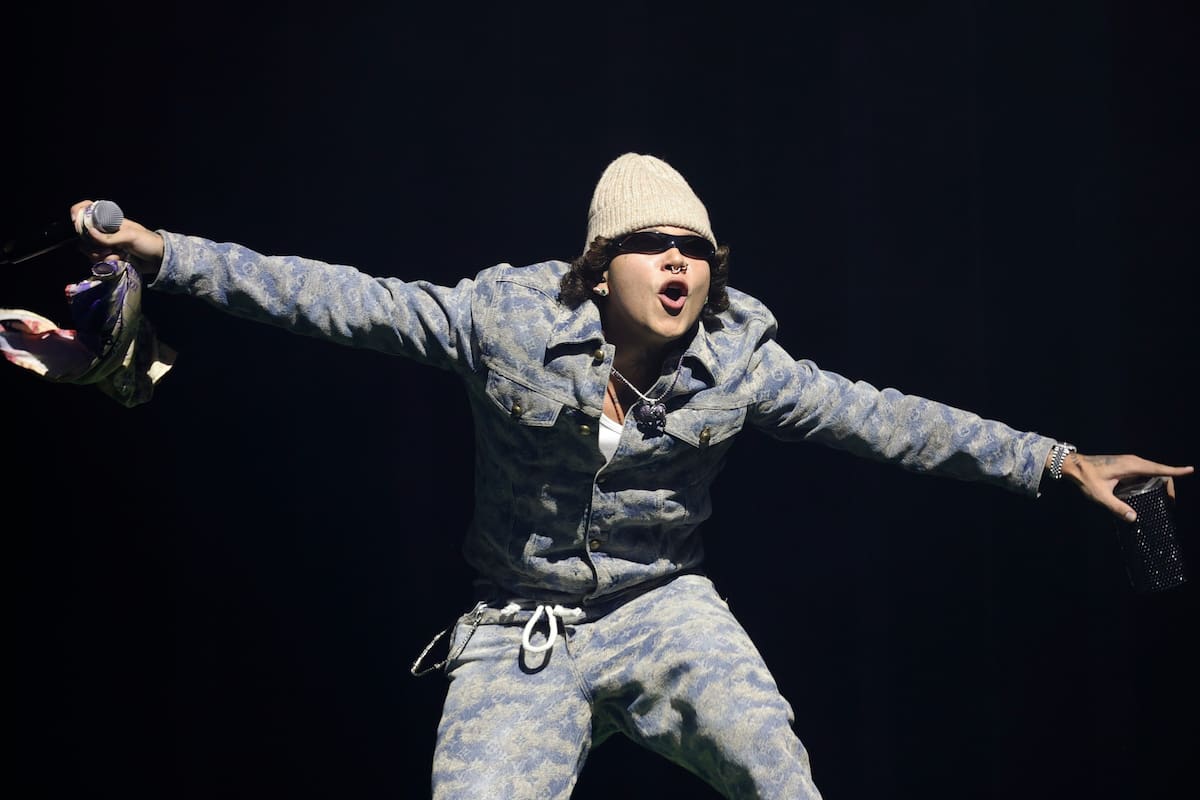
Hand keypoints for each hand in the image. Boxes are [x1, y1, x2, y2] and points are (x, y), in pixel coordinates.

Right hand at [69, 200, 164, 274]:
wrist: (160, 260)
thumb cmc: (148, 243)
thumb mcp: (130, 237)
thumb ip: (109, 237)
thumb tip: (89, 232)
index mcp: (110, 221)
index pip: (88, 210)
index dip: (78, 213)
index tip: (75, 223)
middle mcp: (105, 232)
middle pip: (83, 236)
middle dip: (91, 245)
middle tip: (107, 249)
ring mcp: (107, 245)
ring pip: (89, 250)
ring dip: (100, 256)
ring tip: (117, 257)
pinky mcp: (110, 258)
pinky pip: (98, 262)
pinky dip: (106, 264)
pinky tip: (119, 262)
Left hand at [1060, 453, 1193, 520]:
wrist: (1072, 465)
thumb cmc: (1085, 478)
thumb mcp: (1100, 495)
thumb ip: (1116, 507)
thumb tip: (1133, 518)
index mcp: (1131, 465)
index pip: (1159, 469)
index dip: (1175, 471)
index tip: (1190, 470)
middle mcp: (1133, 462)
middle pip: (1159, 471)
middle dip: (1169, 485)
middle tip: (1171, 503)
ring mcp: (1129, 463)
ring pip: (1152, 472)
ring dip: (1161, 484)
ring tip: (1165, 501)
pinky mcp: (1125, 467)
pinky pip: (1144, 474)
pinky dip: (1151, 482)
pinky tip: (1151, 494)